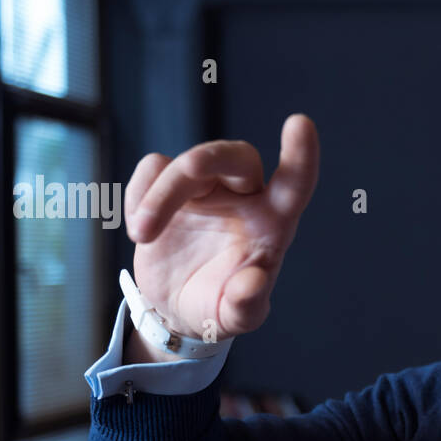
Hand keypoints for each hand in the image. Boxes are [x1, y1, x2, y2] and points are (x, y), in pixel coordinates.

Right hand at [124, 113, 319, 342]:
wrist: (177, 308)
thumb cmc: (219, 306)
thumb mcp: (235, 317)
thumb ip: (246, 304)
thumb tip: (252, 285)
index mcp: (272, 223)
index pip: (295, 183)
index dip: (301, 155)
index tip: (300, 123)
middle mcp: (244, 196)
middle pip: (235, 156)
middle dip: (207, 159)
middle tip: (186, 171)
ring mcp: (208, 187)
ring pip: (188, 163)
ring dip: (160, 194)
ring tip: (143, 236)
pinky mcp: (170, 185)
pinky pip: (154, 167)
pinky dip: (139, 192)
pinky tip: (140, 230)